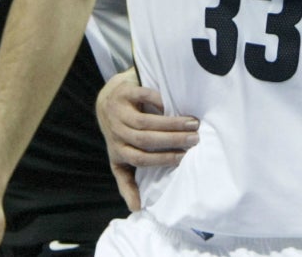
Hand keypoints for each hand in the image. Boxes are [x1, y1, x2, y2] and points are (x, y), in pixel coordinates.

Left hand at [96, 68, 197, 210]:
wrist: (106, 101)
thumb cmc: (120, 135)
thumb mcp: (119, 159)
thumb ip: (127, 181)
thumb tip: (136, 208)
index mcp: (118, 151)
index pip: (141, 159)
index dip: (162, 159)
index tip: (184, 158)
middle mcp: (116, 132)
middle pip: (146, 139)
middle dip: (172, 140)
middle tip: (195, 138)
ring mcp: (118, 111)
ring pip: (145, 121)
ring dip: (171, 122)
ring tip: (192, 122)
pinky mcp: (122, 92)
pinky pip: (140, 96)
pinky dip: (156, 100)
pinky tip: (171, 104)